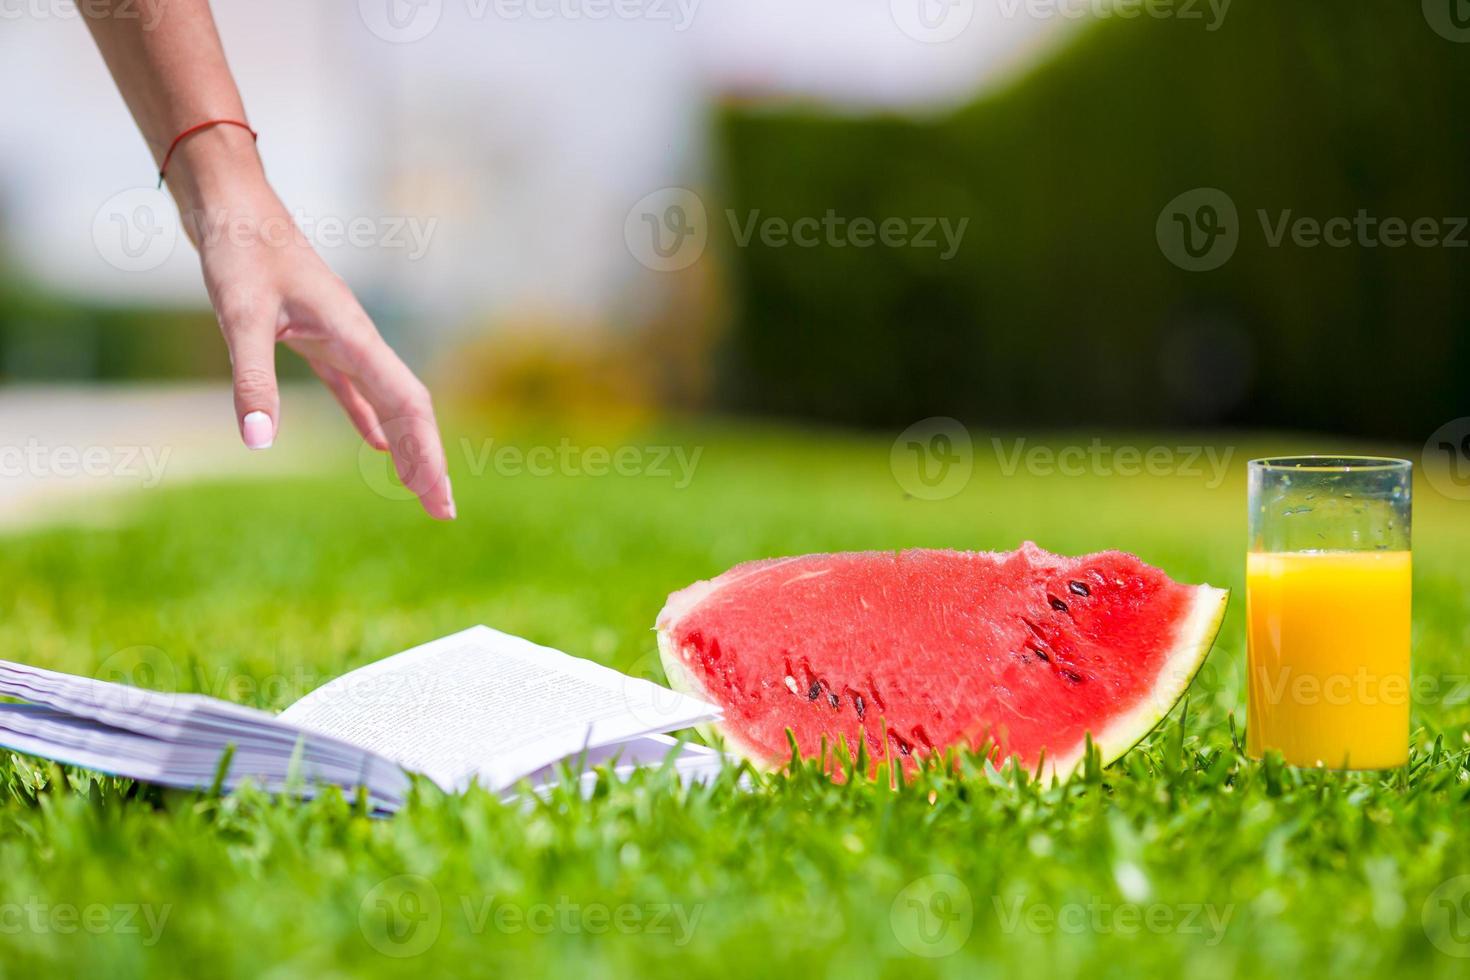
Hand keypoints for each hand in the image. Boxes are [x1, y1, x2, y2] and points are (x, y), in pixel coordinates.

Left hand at [179, 149, 454, 519]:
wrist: (230, 201)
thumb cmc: (239, 248)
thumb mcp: (240, 315)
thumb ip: (252, 379)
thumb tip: (258, 444)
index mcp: (355, 336)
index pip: (408, 406)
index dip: (427, 455)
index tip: (438, 501)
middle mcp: (358, 339)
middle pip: (409, 409)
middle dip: (429, 461)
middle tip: (442, 513)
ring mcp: (341, 337)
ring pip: (388, 401)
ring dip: (406, 445)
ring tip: (417, 487)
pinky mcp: (315, 336)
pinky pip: (355, 388)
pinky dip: (369, 419)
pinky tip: (374, 444)